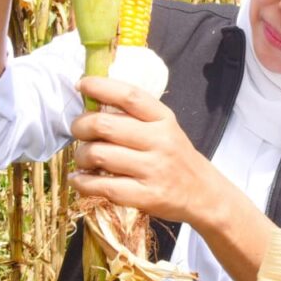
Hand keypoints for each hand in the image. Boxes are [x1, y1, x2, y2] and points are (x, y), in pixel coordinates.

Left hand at [67, 76, 218, 223]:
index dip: (101, 87)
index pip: (129, 95)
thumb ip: (135, 115)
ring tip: (82, 157)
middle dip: (81, 125)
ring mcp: (153, 170)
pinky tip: (79, 179)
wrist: (202, 193)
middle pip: (105, 125)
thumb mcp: (165, 127)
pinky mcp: (145, 196)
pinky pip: (102, 186)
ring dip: (80, 155)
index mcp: (163, 119)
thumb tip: (92, 102)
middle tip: (78, 130)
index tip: (82, 84)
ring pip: (99, 154)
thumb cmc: (175, 155)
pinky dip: (82, 182)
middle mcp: (159, 141)